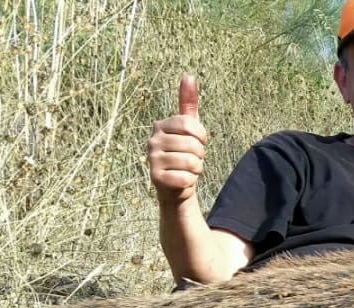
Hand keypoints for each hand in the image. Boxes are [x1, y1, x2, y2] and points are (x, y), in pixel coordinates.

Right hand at [147, 75, 207, 203]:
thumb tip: (189, 75)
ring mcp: (152, 159)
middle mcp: (152, 140)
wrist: (175, 184)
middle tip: (191, 158)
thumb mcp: (188, 127)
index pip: (189, 125)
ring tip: (187, 169)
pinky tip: (183, 180)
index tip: (199, 141)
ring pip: (191, 162)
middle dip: (199, 155)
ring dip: (196, 168)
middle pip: (192, 145)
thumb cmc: (183, 152)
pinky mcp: (156, 178)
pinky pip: (185, 178)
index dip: (201, 136)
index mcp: (160, 125)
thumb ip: (188, 103)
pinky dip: (190, 181)